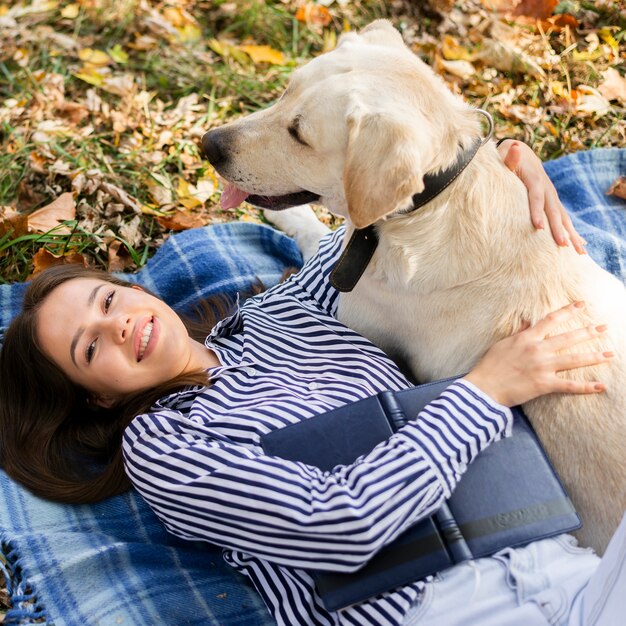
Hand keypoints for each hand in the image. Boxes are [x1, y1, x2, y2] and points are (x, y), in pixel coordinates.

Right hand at [463, 302, 612, 406]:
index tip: (582, 305)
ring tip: (610, 354)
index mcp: (527, 338)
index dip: (568, 311)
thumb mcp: (503, 344)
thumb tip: (529, 320)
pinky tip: (600, 386)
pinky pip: (569, 385)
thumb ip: (519, 332)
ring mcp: (542, 367)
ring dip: (594, 357)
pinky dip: (586, 387)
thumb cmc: (491, 365)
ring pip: (574, 359)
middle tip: (604, 328)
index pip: (551, 320)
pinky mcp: (544, 384)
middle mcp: (538, 350)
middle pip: (568, 338)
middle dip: (588, 332)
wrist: (484, 387)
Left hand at [497, 139, 586, 253]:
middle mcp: (547, 189)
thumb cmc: (509, 157)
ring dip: (571, 234)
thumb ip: (510, 157)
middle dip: (559, 229)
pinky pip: (564, 218)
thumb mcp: (507, 155)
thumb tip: (515, 148)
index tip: (538, 227)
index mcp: (535, 180)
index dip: (537, 212)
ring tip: (579, 251)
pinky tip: (580, 246)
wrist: (522, 153)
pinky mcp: (553, 202)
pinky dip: (572, 232)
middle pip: (554, 211)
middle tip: (562, 246)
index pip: (536, 198)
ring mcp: (552, 196)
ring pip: (563, 217)